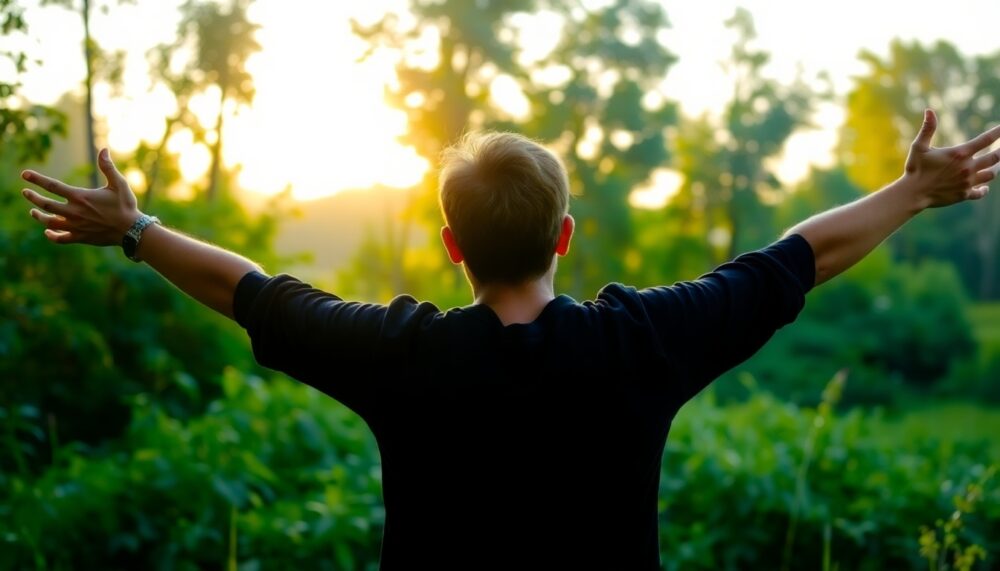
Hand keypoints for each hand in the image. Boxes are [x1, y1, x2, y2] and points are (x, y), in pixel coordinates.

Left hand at [21, 148, 140, 245]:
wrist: (132, 231)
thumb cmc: (126, 206)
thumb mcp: (119, 184)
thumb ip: (108, 167)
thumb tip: (104, 149)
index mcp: (80, 197)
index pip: (52, 186)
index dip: (37, 179)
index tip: (24, 174)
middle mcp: (74, 212)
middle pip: (45, 205)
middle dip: (33, 198)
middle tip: (25, 192)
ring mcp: (76, 226)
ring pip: (49, 222)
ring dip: (38, 217)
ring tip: (33, 212)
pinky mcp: (81, 238)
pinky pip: (61, 239)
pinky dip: (52, 236)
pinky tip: (47, 232)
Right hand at [903, 109, 999, 208]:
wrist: (913, 194)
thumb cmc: (915, 169)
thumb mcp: (918, 147)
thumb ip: (927, 128)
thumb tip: (929, 110)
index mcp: (960, 154)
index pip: (986, 139)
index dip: (998, 132)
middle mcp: (968, 168)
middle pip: (995, 158)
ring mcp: (967, 182)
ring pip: (991, 174)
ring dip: (996, 169)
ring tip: (998, 165)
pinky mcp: (964, 194)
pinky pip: (980, 192)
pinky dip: (984, 190)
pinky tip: (985, 188)